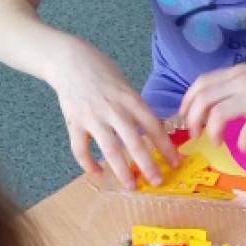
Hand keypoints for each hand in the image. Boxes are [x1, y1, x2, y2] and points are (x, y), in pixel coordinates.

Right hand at [48, 37, 179, 187]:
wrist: (69, 59)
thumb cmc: (101, 72)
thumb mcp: (125, 85)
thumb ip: (136, 107)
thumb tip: (154, 130)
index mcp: (130, 99)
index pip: (153, 126)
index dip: (166, 146)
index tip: (176, 162)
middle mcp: (113, 109)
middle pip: (135, 142)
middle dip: (148, 165)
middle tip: (158, 181)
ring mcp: (92, 117)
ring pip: (110, 149)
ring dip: (122, 170)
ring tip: (131, 186)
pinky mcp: (74, 122)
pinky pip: (80, 149)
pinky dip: (88, 164)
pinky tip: (98, 172)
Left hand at [179, 49, 245, 148]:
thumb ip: (242, 84)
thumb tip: (231, 100)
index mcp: (236, 73)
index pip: (201, 83)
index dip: (188, 102)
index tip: (186, 117)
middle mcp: (240, 82)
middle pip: (202, 100)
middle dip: (192, 121)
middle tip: (195, 135)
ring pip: (218, 115)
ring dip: (212, 133)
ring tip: (216, 143)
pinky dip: (242, 143)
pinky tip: (245, 148)